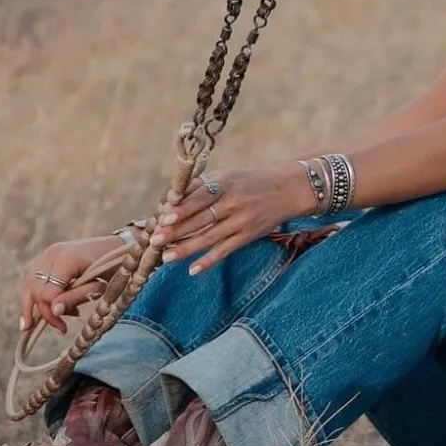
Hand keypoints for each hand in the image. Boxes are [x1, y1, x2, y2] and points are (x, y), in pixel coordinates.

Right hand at [19, 236, 117, 334]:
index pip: (50, 291)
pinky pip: (31, 278)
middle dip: (47, 311)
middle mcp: (52, 253)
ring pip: (30, 283)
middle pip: (37, 289)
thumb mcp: (99, 284)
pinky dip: (30, 296)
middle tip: (62, 326)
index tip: (70, 321)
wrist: (118, 247)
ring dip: (33, 306)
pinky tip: (27, 317)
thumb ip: (76, 296)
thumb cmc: (113, 266)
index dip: (56, 309)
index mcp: (67, 257)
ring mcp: (47, 253)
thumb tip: (54, 310)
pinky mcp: (46, 258)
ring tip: (31, 326)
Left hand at [152, 164, 314, 275]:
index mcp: (227, 183)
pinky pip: (226, 250)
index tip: (165, 217)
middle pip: (201, 219)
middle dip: (177, 231)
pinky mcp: (249, 236)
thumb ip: (204, 185)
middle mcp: (234, 202)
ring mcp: (242, 221)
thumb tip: (174, 198)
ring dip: (187, 249)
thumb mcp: (230, 175)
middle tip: (156, 241)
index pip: (201, 197)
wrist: (289, 189)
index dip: (183, 208)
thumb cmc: (253, 180)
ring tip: (167, 257)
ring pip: (210, 237)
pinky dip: (209, 261)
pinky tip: (193, 270)